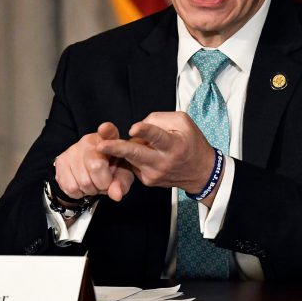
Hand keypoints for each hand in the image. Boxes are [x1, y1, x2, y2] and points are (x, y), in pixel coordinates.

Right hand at [52, 122, 134, 201]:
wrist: (87, 171)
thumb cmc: (110, 170)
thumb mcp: (122, 175)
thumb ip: (122, 183)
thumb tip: (116, 195)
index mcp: (108, 139)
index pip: (108, 131)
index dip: (106, 130)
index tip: (105, 128)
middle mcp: (89, 141)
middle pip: (96, 166)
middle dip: (103, 184)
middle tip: (103, 184)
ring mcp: (72, 150)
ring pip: (83, 181)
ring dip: (91, 190)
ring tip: (93, 184)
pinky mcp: (60, 162)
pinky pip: (71, 187)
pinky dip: (79, 193)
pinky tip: (82, 186)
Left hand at [96, 112, 217, 195]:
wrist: (201, 172)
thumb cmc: (192, 143)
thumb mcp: (183, 122)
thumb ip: (159, 119)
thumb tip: (139, 126)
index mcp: (174, 145)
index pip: (157, 137)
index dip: (145, 131)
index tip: (133, 128)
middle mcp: (163, 162)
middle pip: (136, 154)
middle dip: (116, 149)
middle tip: (101, 146)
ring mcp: (154, 174)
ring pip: (131, 157)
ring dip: (125, 148)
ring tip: (133, 142)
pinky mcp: (148, 180)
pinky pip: (134, 163)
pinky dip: (134, 156)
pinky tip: (145, 154)